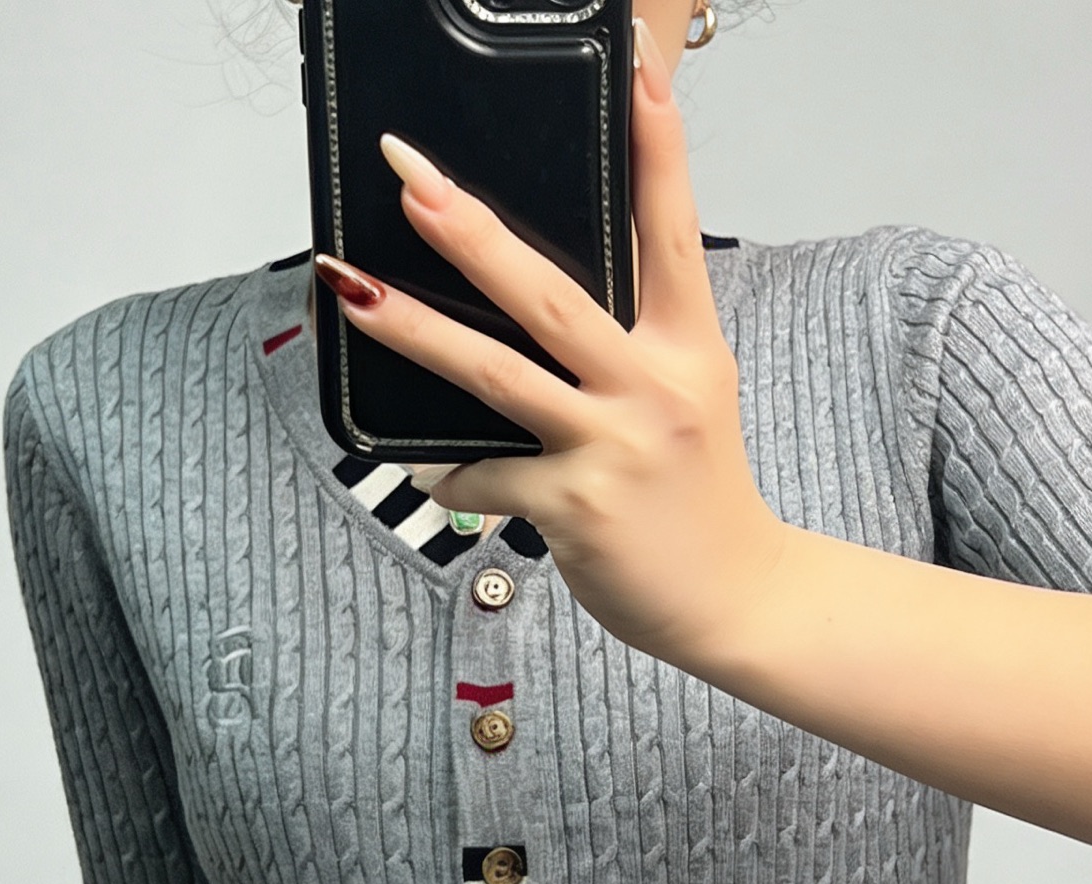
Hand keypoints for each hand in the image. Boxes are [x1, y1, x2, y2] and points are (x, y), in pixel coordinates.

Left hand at [313, 16, 788, 670]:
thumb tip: (539, 306)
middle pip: (553, 295)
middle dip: (473, 232)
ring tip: (353, 287)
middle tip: (412, 178)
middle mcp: (653, 388)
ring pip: (499, 375)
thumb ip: (633, 346)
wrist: (738, 601)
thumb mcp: (692, 399)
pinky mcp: (575, 508)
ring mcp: (613, 448)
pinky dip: (448, 473)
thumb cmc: (702, 501)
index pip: (670, 233)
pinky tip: (430, 468)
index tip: (637, 73)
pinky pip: (485, 478)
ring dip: (417, 329)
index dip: (657, 151)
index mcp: (687, 349)